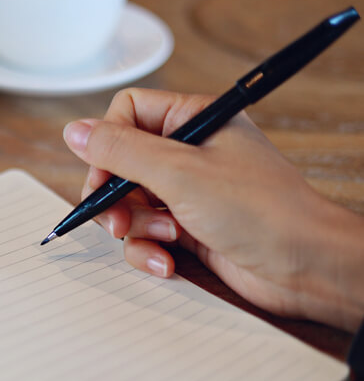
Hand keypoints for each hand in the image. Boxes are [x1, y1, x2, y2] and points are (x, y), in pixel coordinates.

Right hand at [63, 88, 363, 331]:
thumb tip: (74, 130)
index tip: (103, 176)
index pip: (128, 113)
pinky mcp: (189, 228)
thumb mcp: (179, 173)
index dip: (107, 143)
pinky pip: (147, 234)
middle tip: (119, 219)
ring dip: (137, 227)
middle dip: (116, 197)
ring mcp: (188, 192)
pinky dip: (149, 250)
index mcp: (194, 121)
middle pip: (121, 164)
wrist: (306, 267)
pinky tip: (168, 262)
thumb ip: (120, 151)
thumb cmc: (259, 210)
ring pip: (130, 203)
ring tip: (166, 238)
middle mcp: (189, 154)